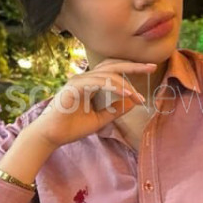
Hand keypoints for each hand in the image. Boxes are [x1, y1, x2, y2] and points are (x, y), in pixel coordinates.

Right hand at [30, 59, 156, 149]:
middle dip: (133, 66)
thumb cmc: (70, 128)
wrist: (50, 136)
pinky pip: (97, 82)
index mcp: (89, 83)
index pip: (112, 70)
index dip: (131, 70)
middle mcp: (83, 78)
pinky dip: (113, 86)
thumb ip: (115, 109)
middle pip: (112, 65)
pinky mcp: (73, 88)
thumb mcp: (100, 119)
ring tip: (138, 96)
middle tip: (152, 67)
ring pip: (107, 74)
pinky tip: (126, 94)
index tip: (150, 71)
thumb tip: (134, 101)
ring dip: (125, 85)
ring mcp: (78, 81)